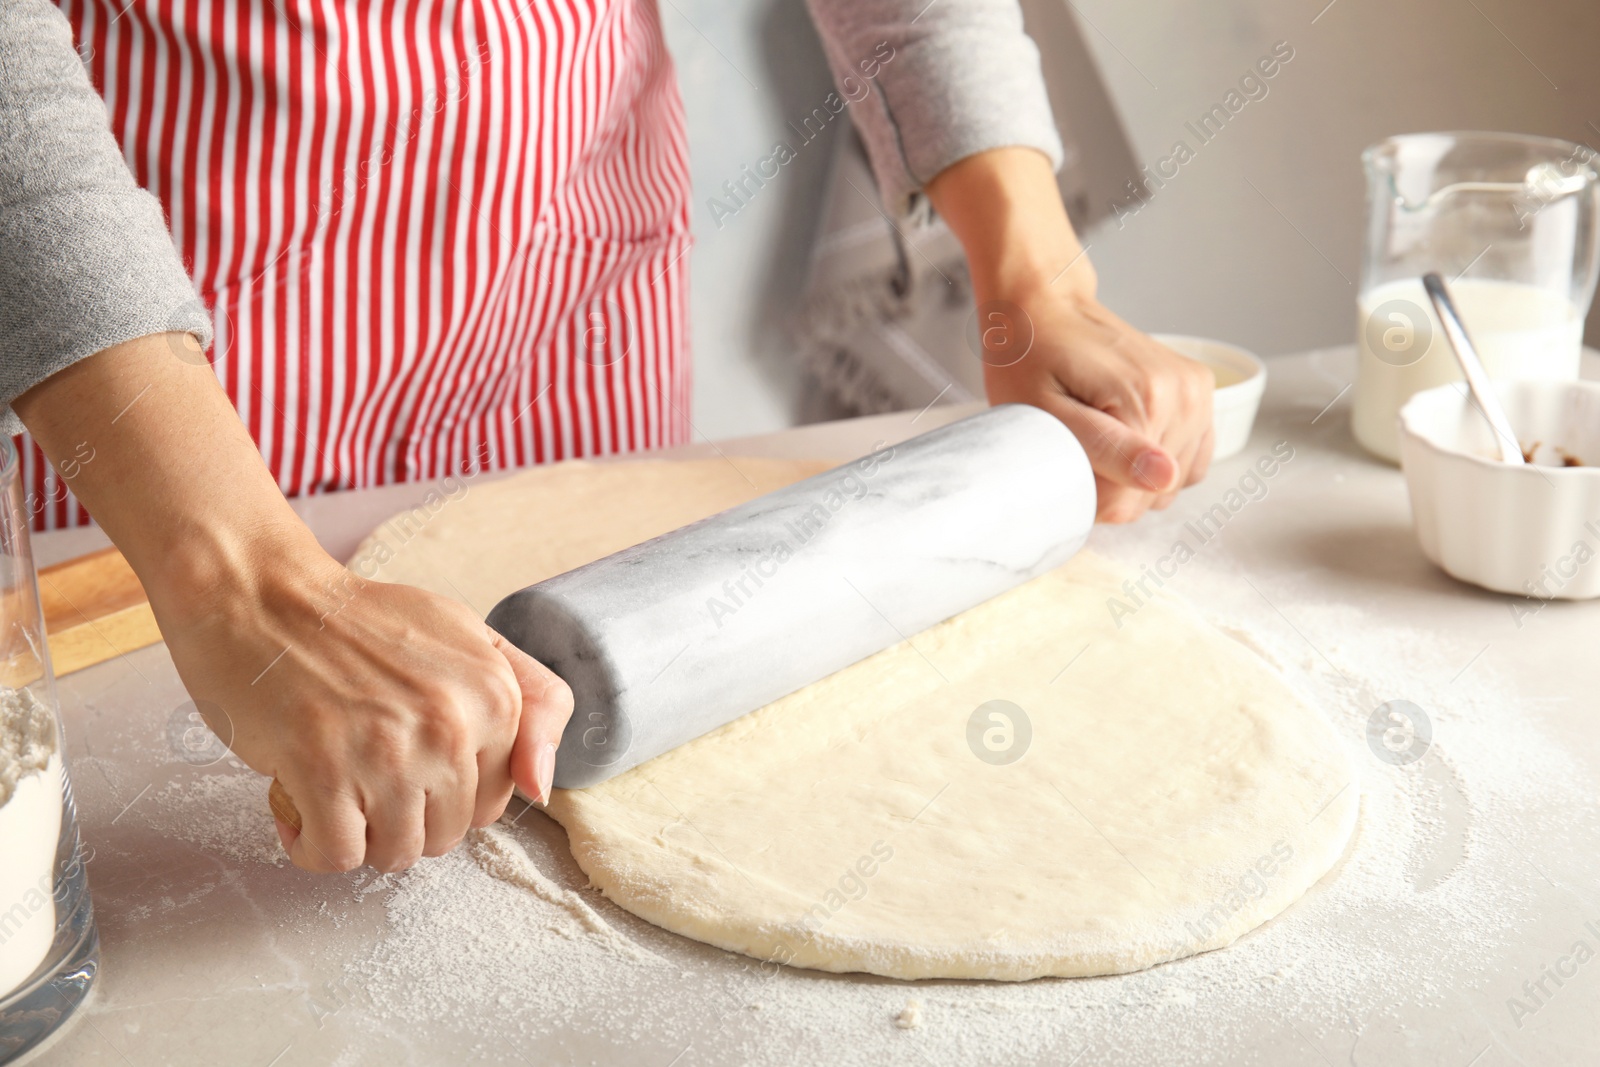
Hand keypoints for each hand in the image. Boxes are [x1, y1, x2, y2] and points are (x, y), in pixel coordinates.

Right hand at [15, 332, 572, 873]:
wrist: (262, 594)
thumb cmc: (359, 623)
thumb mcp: (470, 640)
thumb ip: (534, 703)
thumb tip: (542, 789)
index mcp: (494, 693)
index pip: (491, 803)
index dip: (444, 791)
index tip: (408, 756)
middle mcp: (452, 724)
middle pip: (443, 835)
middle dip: (401, 816)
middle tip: (361, 765)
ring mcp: (388, 751)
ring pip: (394, 854)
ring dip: (356, 833)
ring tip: (332, 780)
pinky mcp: (322, 771)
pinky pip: (335, 857)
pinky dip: (310, 844)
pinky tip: (297, 799)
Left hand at [977, 280, 1214, 522]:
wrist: (1047, 305)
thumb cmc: (1030, 356)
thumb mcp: (1047, 410)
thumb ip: (1104, 448)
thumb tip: (1165, 477)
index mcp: (1149, 403)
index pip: (1128, 503)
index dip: (1089, 498)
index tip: (1063, 466)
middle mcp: (1185, 397)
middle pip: (1155, 494)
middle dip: (1113, 486)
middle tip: (1076, 447)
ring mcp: (1197, 392)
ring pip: (1174, 481)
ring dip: (1136, 475)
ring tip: (1100, 434)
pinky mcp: (1199, 390)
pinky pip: (1192, 457)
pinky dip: (1160, 460)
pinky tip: (1129, 436)